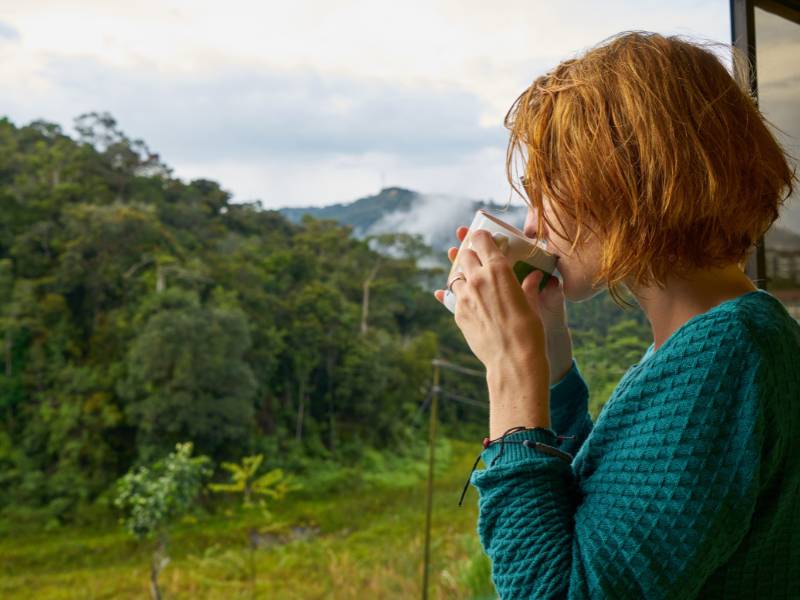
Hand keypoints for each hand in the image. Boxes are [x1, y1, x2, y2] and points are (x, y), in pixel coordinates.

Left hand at [434, 226, 573, 383]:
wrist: (512, 360)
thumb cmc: (529, 330)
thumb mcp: (532, 303)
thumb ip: (528, 286)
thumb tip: (533, 277)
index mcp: (498, 269)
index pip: (481, 240)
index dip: (481, 237)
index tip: (484, 238)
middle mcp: (477, 278)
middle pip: (464, 255)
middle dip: (471, 255)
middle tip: (479, 260)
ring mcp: (464, 296)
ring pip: (456, 276)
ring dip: (463, 276)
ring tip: (473, 282)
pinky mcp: (458, 313)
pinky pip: (453, 297)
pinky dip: (460, 295)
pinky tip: (468, 299)